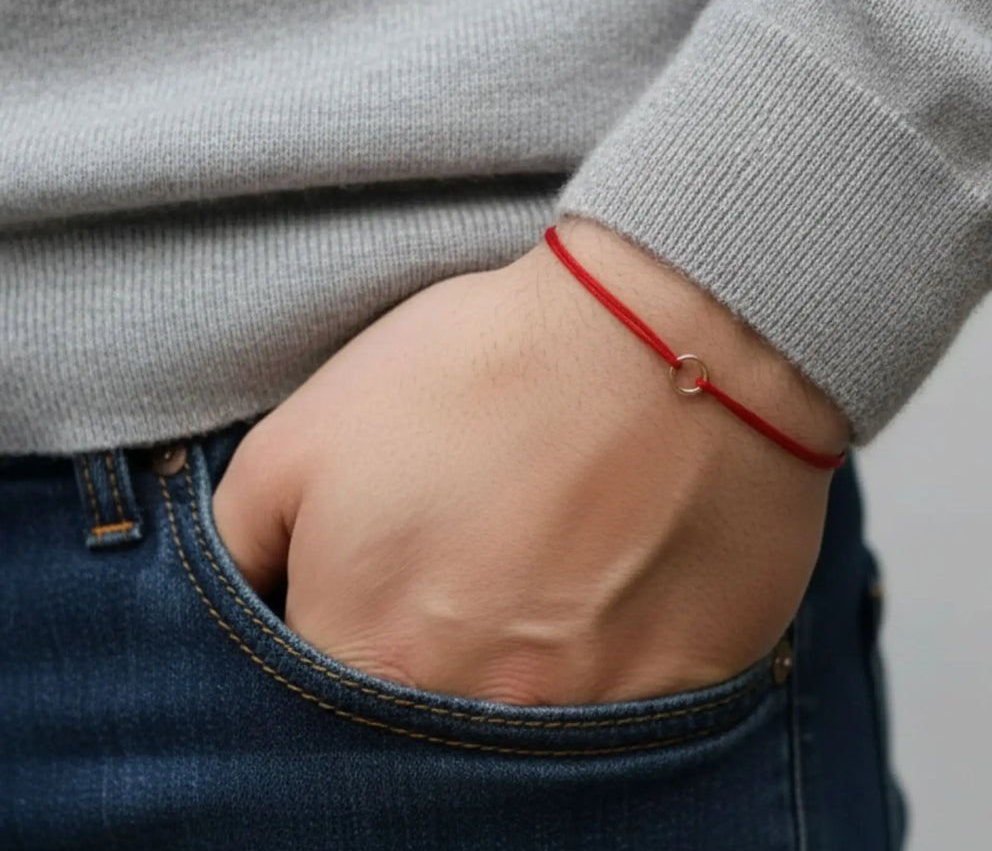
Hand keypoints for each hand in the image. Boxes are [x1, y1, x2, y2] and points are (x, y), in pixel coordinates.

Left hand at [213, 217, 849, 704]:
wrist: (653, 340)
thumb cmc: (478, 370)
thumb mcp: (305, 435)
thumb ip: (241, 539)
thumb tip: (246, 599)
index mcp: (363, 656)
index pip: (314, 690)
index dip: (348, 618)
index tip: (385, 569)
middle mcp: (470, 715)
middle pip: (420, 712)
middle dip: (428, 644)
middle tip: (468, 557)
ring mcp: (586, 722)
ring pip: (523, 722)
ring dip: (520, 652)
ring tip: (544, 559)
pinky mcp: (678, 698)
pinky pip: (624, 711)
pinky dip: (608, 655)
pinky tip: (615, 577)